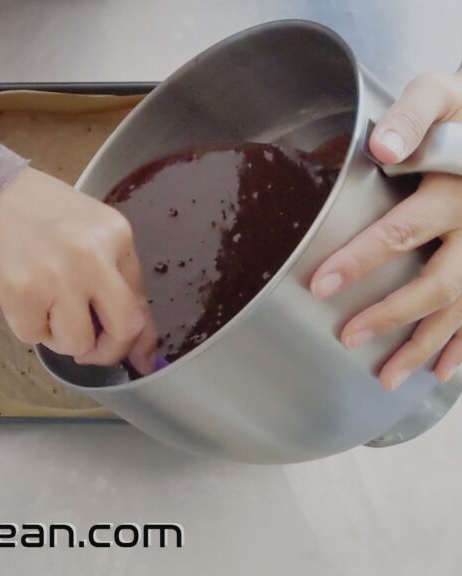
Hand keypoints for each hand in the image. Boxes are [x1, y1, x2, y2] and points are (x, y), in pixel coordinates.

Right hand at [0, 167, 157, 372]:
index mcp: (115, 235)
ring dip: (59, 337)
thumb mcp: (84, 226)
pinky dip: (26, 325)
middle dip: (109, 350)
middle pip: (124, 328)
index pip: (140, 300)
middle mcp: (93, 258)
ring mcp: (58, 278)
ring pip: (77, 342)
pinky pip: (34, 336)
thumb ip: (110, 271)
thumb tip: (137, 335)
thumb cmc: (27, 208)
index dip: (135, 334)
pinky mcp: (22, 296)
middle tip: (90, 350)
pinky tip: (17, 298)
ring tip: (42, 309)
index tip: (136, 353)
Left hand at [310, 70, 461, 388]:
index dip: (361, 260)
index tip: (320, 286)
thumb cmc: (461, 110)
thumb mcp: (438, 94)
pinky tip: (439, 371)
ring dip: (426, 345)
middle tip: (348, 337)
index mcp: (456, 186)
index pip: (404, 230)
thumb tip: (383, 149)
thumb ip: (411, 116)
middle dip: (392, 314)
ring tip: (388, 377)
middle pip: (437, 282)